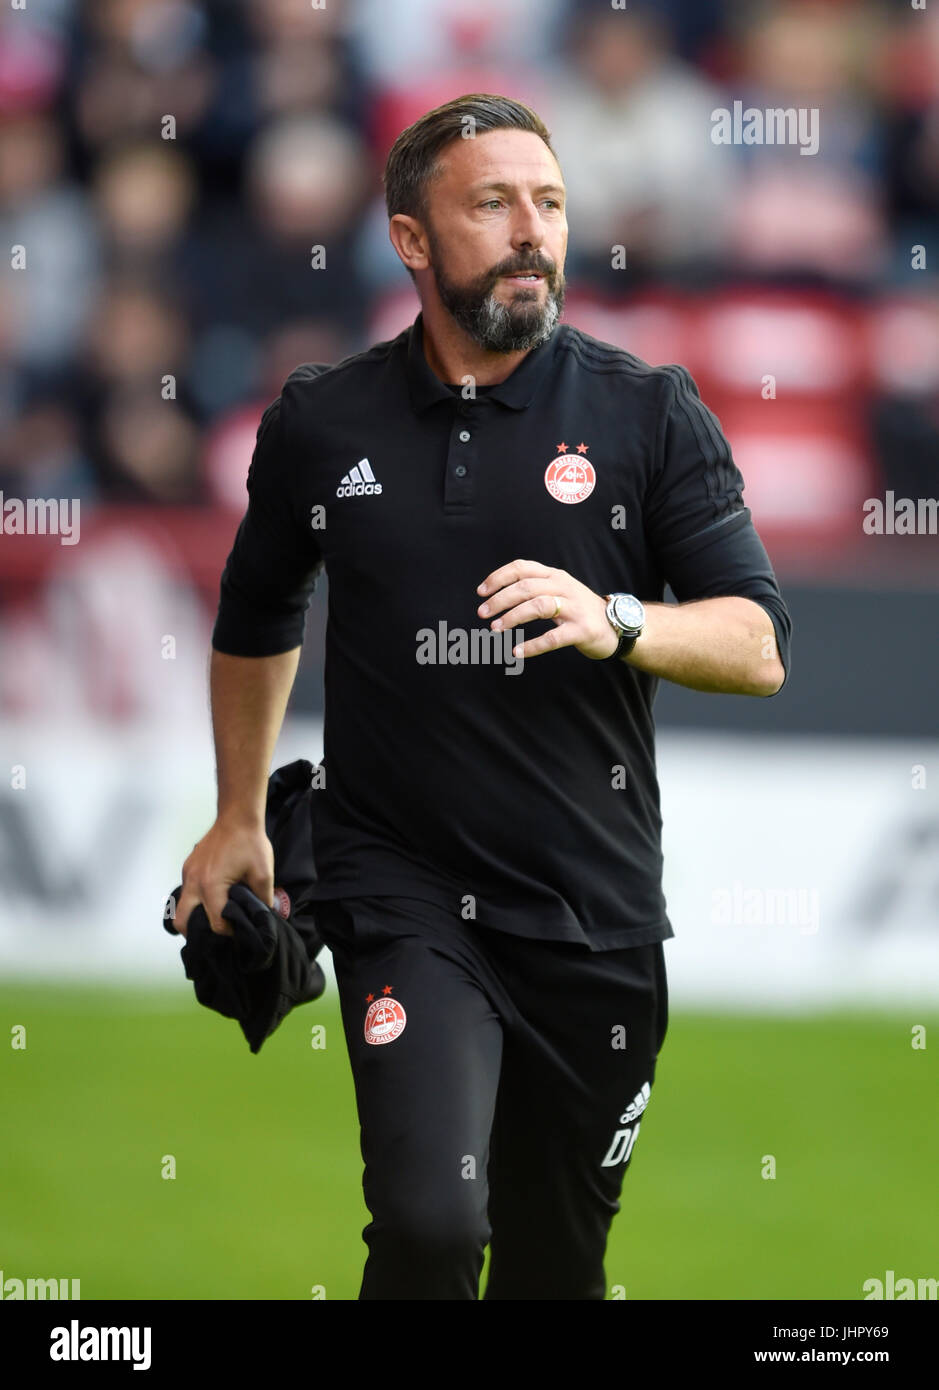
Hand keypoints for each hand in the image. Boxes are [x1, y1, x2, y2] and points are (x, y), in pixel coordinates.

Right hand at [173, 817, 274, 937]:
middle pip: (182, 923)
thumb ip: (263, 899)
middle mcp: (194, 882)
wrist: (237, 817)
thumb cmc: (250, 843)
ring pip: (180, 907)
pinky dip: (194, 901)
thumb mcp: (264, 873)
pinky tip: (212, 898)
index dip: (228, 931)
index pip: (215, 923)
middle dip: (198, 933)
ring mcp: (188, 874)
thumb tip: (264, 917)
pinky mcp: (188, 867)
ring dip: (194, 916)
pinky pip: (186, 892)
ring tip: (214, 916)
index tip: (238, 929)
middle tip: (215, 931)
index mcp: (211, 886)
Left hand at [476, 558, 617, 660]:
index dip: (498, 578)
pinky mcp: (581, 630)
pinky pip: (553, 637)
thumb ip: (536, 587)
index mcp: (555, 576)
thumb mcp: (560, 590)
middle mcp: (564, 587)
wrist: (617, 625)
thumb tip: (499, 593)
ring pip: (537, 607)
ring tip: (495, 629)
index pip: (522, 568)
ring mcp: (574, 608)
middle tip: (482, 613)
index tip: (481, 592)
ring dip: (512, 617)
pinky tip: (517, 652)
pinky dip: (532, 646)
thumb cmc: (581, 609)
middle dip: (500, 600)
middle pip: (525, 587)